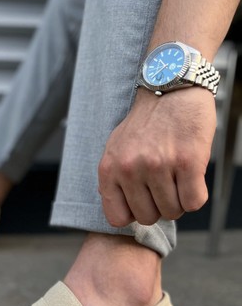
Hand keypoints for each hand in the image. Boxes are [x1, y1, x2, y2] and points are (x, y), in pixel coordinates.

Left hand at [98, 87, 216, 226]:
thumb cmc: (146, 123)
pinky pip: (194, 202)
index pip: (117, 218)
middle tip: (165, 185)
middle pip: (148, 218)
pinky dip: (196, 195)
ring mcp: (158, 165)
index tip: (143, 200)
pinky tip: (192, 177)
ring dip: (179, 200)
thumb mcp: (116, 149)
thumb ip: (114, 180)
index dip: (134, 213)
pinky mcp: (187, 162)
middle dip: (159, 206)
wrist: (171, 87)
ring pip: (172, 212)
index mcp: (109, 168)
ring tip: (177, 177)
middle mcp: (130, 169)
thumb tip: (119, 213)